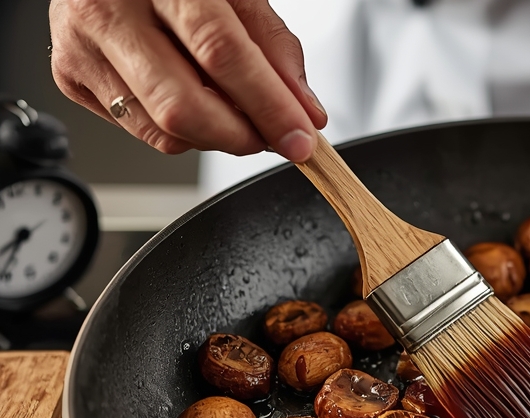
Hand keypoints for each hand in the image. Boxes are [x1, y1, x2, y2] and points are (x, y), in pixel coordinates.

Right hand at [49, 0, 326, 160]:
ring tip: (236, 114)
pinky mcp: (71, 78)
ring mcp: (81, 47)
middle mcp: (106, 10)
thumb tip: (304, 112)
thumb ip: (273, 47)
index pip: (220, 53)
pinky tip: (193, 103)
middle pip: (184, 107)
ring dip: (215, 138)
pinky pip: (143, 132)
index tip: (300, 137)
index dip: (267, 105)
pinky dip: (183, 133)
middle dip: (242, 136)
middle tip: (273, 137)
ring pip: (164, 131)